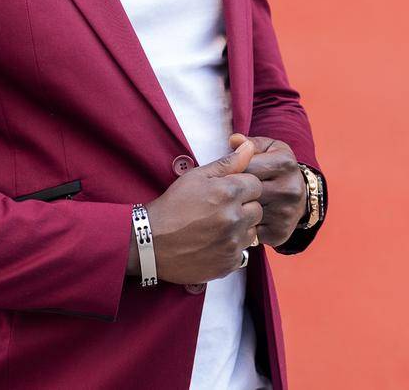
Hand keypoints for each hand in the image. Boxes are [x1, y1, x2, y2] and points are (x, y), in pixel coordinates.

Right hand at [141, 139, 264, 283]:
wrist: (151, 242)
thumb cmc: (173, 206)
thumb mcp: (197, 177)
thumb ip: (228, 162)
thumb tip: (249, 147)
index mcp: (229, 192)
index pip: (256, 185)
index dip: (243, 188)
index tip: (227, 194)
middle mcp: (234, 217)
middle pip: (258, 209)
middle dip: (244, 208)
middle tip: (220, 211)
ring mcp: (232, 242)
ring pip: (252, 231)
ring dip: (239, 229)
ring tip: (215, 228)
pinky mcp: (228, 262)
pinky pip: (242, 252)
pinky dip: (231, 248)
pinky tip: (212, 244)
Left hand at [226, 133, 308, 246]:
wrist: (299, 198)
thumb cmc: (276, 169)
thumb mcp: (268, 149)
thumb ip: (250, 143)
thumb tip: (233, 140)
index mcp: (285, 163)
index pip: (246, 166)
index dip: (231, 171)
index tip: (223, 175)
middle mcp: (290, 188)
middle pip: (246, 190)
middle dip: (230, 191)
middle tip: (219, 192)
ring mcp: (286, 212)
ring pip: (246, 211)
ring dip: (234, 210)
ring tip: (225, 205)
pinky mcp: (281, 232)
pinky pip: (250, 230)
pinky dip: (241, 226)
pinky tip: (237, 220)